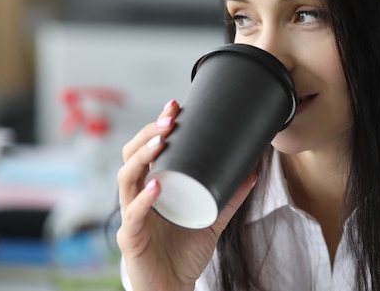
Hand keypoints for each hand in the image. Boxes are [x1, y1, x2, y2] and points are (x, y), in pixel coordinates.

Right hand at [116, 100, 256, 290]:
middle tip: (170, 118)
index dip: (156, 127)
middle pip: (131, 156)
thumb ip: (229, 197)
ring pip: (126, 179)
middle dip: (149, 133)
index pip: (148, 150)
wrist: (173, 289)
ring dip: (142, 157)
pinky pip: (132, 215)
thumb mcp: (212, 219)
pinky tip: (156, 185)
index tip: (175, 106)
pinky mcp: (131, 238)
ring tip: (160, 142)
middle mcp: (137, 196)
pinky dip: (143, 199)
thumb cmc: (185, 253)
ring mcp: (132, 216)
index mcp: (153, 187)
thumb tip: (253, 170)